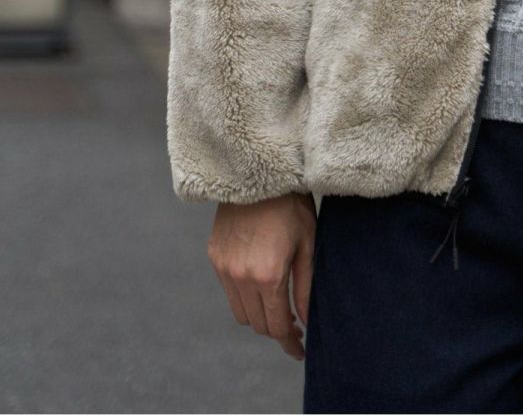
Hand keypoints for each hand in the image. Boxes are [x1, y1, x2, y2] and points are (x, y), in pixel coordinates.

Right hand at [208, 192, 316, 360]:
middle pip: (257, 324)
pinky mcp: (214, 257)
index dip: (289, 342)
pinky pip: (229, 291)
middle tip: (293, 326)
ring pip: (240, 312)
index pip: (276, 326)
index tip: (300, 349)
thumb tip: (307, 320)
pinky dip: (244, 296)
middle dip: (276, 330)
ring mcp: (224, 267)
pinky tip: (260, 283)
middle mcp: (241, 277)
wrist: (260, 173)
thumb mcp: (308, 244)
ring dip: (258, 315)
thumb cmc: (292, 205)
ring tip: (277, 305)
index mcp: (268, 276)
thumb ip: (306, 286)